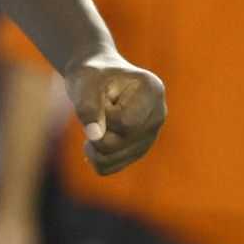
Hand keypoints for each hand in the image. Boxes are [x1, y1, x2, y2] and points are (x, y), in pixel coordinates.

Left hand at [64, 52, 165, 175]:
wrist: (96, 78)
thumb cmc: (91, 76)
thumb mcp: (84, 84)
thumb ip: (89, 108)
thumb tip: (95, 137)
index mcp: (153, 91)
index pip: (125, 123)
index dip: (103, 116)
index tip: (100, 99)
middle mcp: (158, 115)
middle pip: (121, 142)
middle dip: (97, 130)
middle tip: (94, 111)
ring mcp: (151, 135)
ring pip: (113, 158)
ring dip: (93, 144)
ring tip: (93, 123)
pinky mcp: (138, 149)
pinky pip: (110, 167)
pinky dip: (95, 156)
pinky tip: (94, 138)